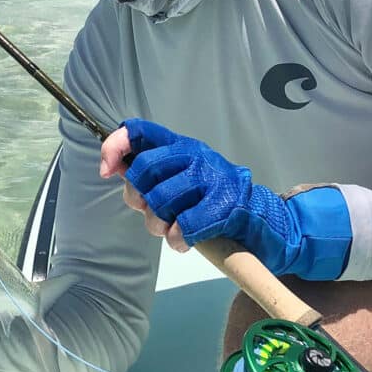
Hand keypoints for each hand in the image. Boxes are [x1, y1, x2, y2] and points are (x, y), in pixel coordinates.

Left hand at [101, 119, 352, 280]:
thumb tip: (111, 165)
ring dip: (158, 224)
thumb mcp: (180, 180)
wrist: (263, 221)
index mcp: (180, 146)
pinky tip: (184, 242)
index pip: (139, 129)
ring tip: (171, 229)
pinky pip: (185, 223)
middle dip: (138, 197)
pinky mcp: (226, 205)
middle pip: (144, 168)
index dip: (115, 145)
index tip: (107, 171)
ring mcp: (212, 177)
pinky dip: (178, 239)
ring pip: (161, 199)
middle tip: (151, 213)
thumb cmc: (214, 202)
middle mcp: (195, 154)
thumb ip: (150, 174)